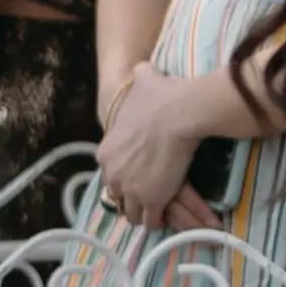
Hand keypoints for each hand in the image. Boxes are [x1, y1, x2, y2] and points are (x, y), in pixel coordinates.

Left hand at [96, 69, 218, 220]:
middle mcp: (113, 174)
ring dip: (141, 212)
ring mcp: (130, 189)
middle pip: (116, 194)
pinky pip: (149, 220)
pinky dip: (156, 221)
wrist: (179, 114)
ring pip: (130, 212)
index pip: (109, 171)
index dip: (123, 174)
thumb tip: (142, 65)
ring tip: (154, 211)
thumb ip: (140, 75)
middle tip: (144, 195)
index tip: (135, 175)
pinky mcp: (150, 201)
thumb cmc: (161, 98)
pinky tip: (164, 217)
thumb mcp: (143, 81)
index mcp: (106, 152)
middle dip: (128, 196)